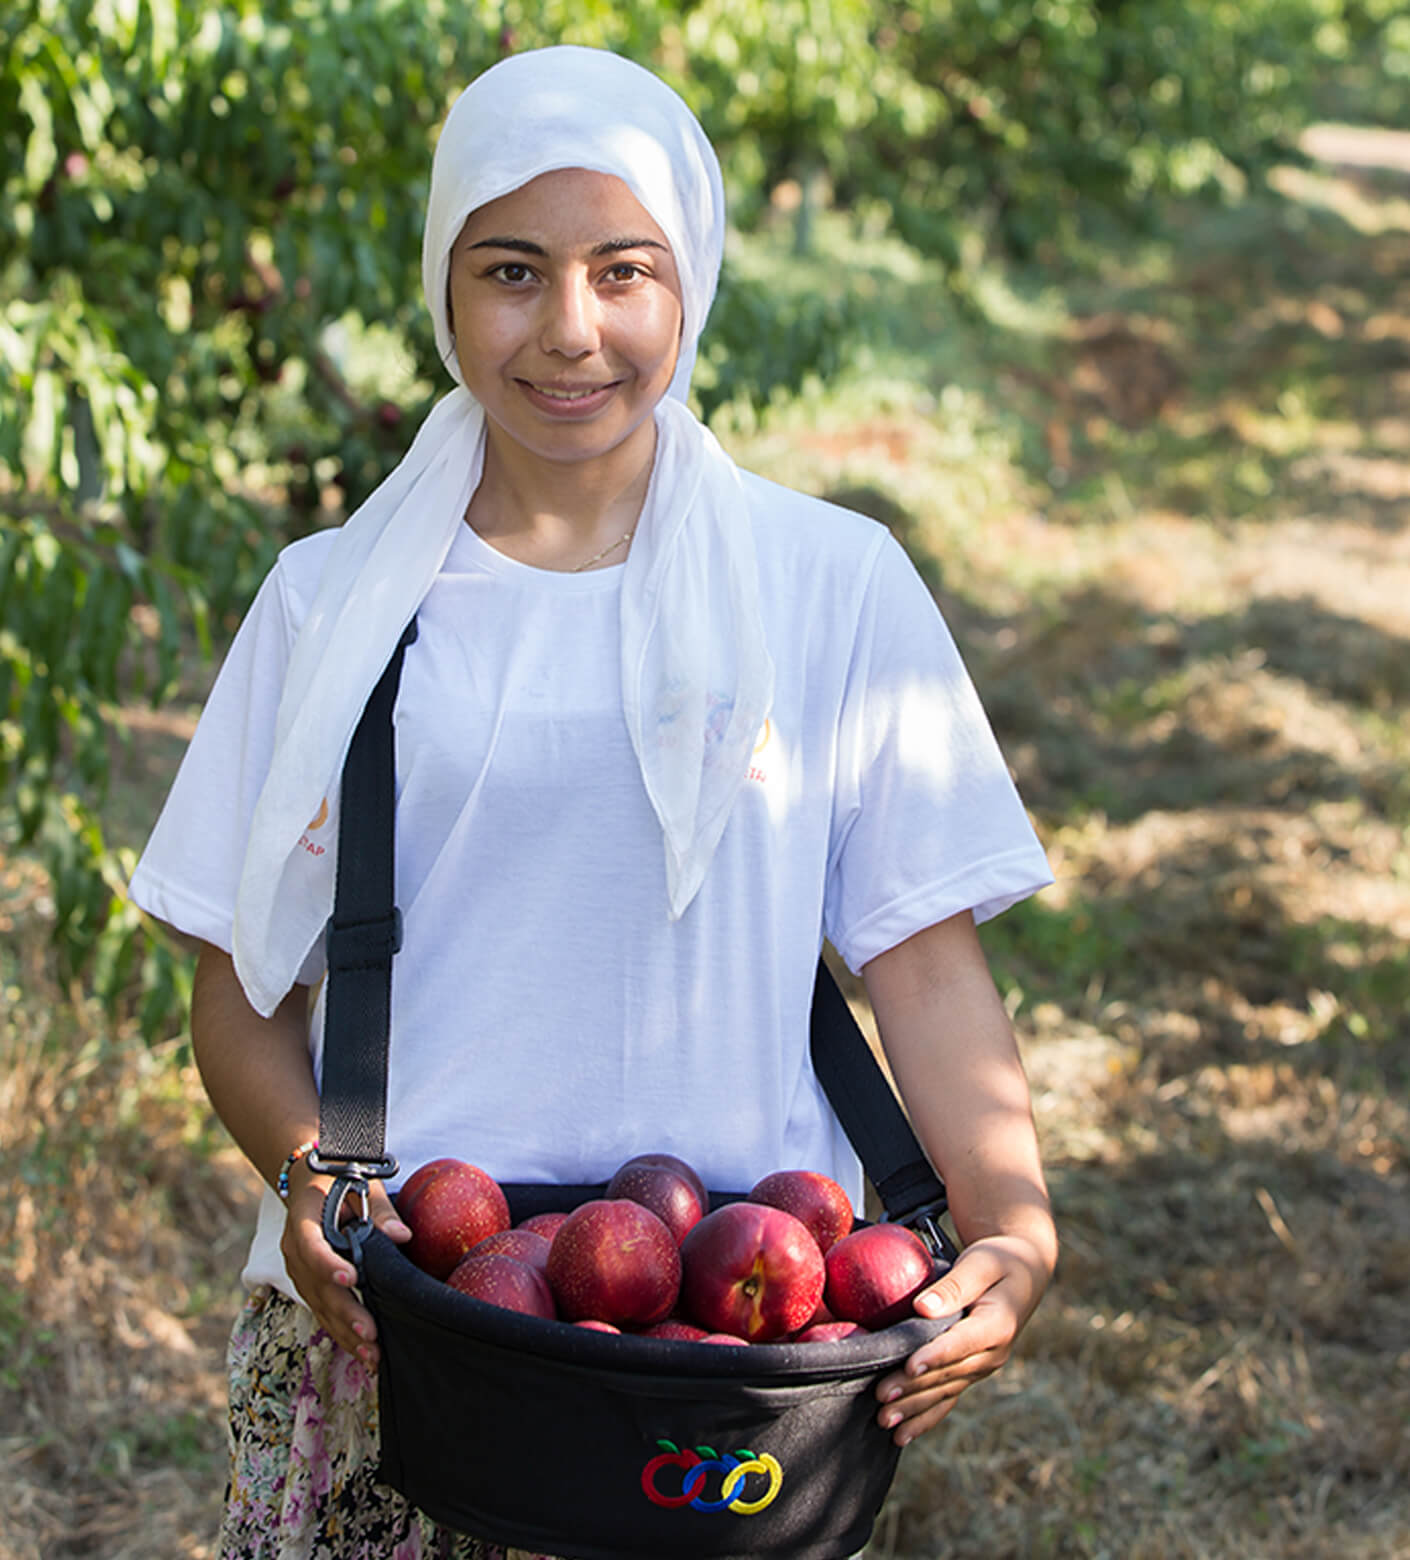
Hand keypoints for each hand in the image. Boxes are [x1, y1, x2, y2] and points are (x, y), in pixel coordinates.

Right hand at [279, 1163, 411, 1365]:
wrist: (307, 1180)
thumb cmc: (339, 1178)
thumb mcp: (359, 1183)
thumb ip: (379, 1211)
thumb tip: (402, 1237)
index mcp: (303, 1219)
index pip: (311, 1246)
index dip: (328, 1265)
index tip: (351, 1278)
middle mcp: (294, 1249)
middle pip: (317, 1287)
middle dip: (345, 1312)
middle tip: (370, 1333)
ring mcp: (298, 1270)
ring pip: (319, 1307)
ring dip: (344, 1332)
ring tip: (371, 1355)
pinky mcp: (307, 1284)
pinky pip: (322, 1311)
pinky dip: (341, 1332)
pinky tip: (362, 1353)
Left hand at [874, 1233, 1051, 1445]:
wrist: (1024, 1273)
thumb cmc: (998, 1261)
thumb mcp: (980, 1263)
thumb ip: (954, 1286)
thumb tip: (922, 1308)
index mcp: (997, 1325)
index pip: (962, 1344)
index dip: (935, 1356)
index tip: (910, 1367)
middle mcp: (992, 1354)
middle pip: (948, 1374)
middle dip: (914, 1388)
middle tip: (881, 1397)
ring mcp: (982, 1367)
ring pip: (944, 1392)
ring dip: (914, 1409)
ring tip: (884, 1421)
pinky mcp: (971, 1371)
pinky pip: (948, 1398)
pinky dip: (926, 1417)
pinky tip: (903, 1435)